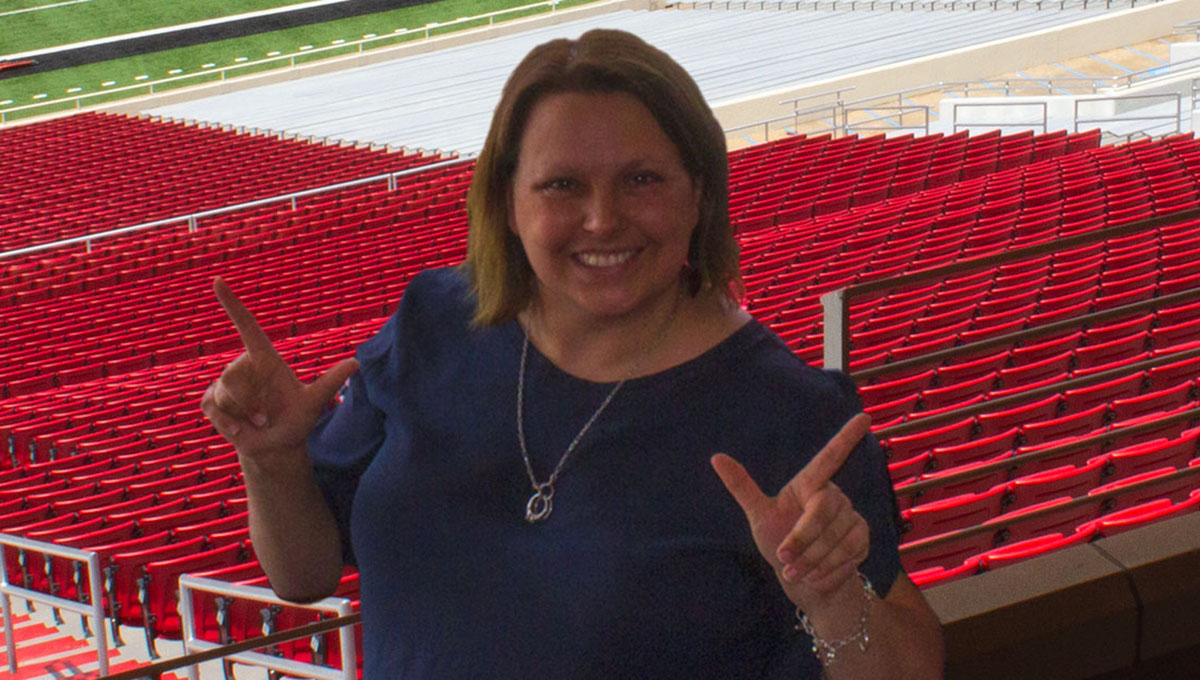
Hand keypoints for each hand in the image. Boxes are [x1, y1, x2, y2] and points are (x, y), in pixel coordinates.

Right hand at [200, 277, 358, 460]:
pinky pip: (211, 408)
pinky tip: (239, 431)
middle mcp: (244, 367)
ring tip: (258, 422)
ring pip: (223, 393)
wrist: (277, 446)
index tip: (218, 280)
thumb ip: (330, 382)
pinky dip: (227, 424)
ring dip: (243, 414)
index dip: (232, 304)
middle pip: (232, 375)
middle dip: (250, 402)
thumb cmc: (297, 420)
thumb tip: (356, 363)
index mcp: (265, 359)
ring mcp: (225, 385)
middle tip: (266, 417)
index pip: (246, 326)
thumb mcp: (314, 403)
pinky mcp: (212, 402)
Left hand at [712, 413, 871, 612]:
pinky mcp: (862, 537)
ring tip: (796, 571)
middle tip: (784, 560)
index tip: (863, 416)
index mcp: (809, 483)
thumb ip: (741, 486)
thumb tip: (715, 457)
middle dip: (802, 541)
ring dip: (812, 560)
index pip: (830, 457)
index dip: (846, 438)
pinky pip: (848, 553)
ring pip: (835, 537)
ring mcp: (851, 516)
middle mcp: (834, 495)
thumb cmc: (778, 541)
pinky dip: (827, 570)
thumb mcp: (758, 515)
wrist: (802, 580)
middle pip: (822, 513)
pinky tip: (816, 577)